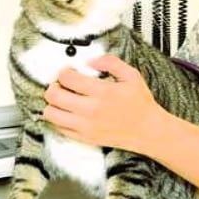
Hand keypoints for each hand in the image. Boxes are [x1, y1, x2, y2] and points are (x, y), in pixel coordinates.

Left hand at [43, 55, 163, 152]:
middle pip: (53, 96)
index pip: (67, 78)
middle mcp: (91, 110)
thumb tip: (91, 61)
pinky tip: (69, 113)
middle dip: (54, 86)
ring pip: (50, 114)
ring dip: (53, 104)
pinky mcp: (84, 138)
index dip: (64, 72)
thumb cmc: (140, 104)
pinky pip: (58, 128)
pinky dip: (59, 118)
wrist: (147, 131)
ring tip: (63, 99)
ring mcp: (85, 126)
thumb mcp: (132, 75)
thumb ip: (111, 63)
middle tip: (61, 85)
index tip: (68, 72)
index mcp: (102, 92)